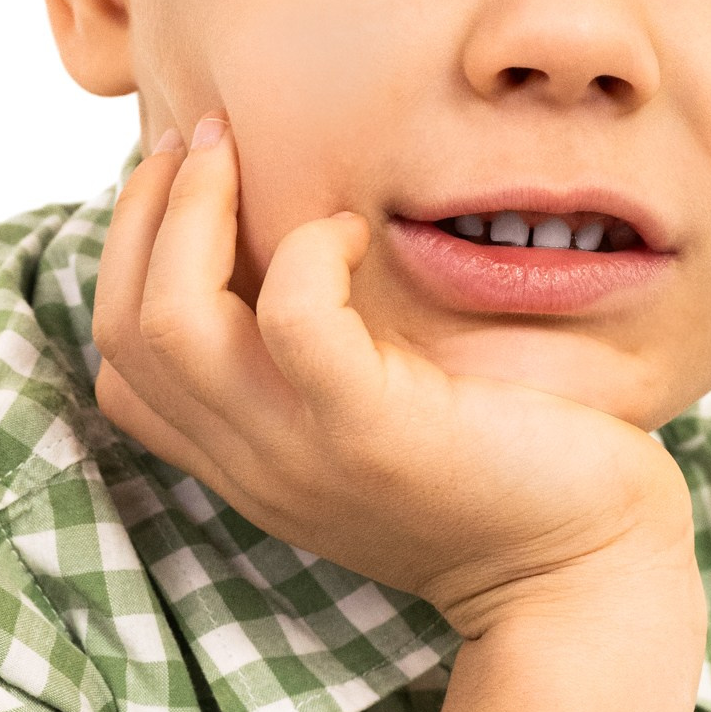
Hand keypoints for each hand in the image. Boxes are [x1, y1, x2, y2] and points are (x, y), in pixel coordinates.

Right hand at [90, 120, 693, 634]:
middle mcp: (256, 464)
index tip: (186, 184)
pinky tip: (353, 230)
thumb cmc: (509, 479)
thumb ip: (324, 370)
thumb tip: (292, 250)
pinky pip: (292, 316)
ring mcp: (305, 453)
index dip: (130, 260)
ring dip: (191, 211)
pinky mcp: (374, 431)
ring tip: (240, 152)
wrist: (586, 575)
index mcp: (249, 463)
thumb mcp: (381, 428)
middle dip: (144, 211)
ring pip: (170, 322)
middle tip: (201, 135)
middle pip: (124, 330)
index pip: (123, 370)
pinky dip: (306, 248)